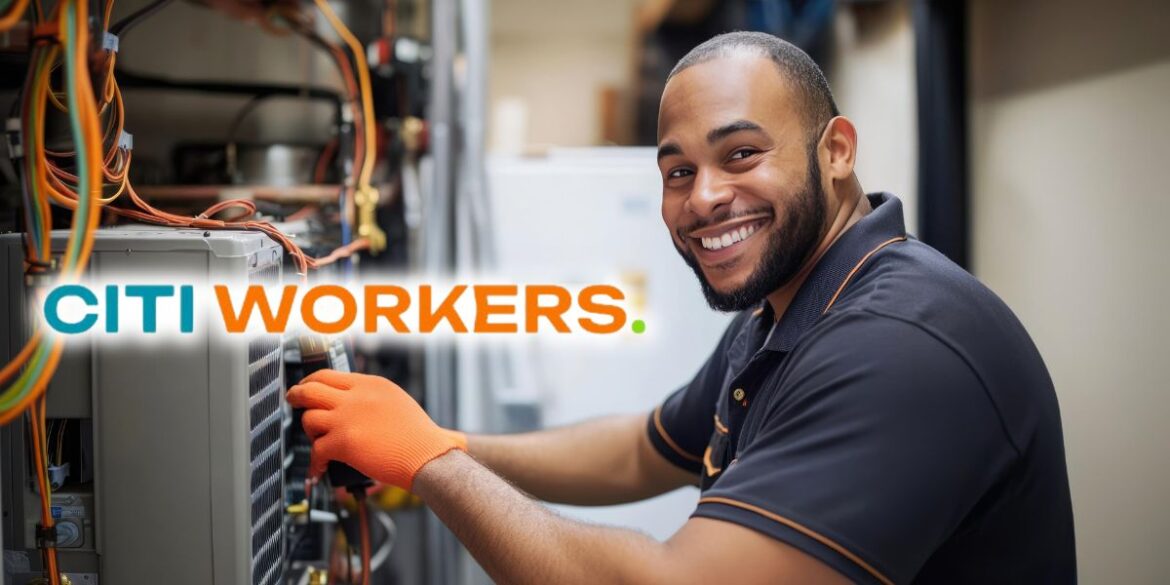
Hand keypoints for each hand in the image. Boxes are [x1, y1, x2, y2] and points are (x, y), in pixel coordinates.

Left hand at [287, 370, 465, 491]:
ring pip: (309, 418)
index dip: (312, 382)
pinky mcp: (344, 441)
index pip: (329, 375)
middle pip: (311, 389)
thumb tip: (349, 406)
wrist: (428, 455)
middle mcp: (357, 396)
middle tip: (292, 401)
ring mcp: (348, 418)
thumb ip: (371, 399)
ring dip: (309, 432)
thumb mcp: (397, 402)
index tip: (306, 389)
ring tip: (317, 441)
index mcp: (371, 384)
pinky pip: (316, 449)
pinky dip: (315, 462)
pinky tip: (320, 468)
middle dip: (296, 395)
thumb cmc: (420, 437)